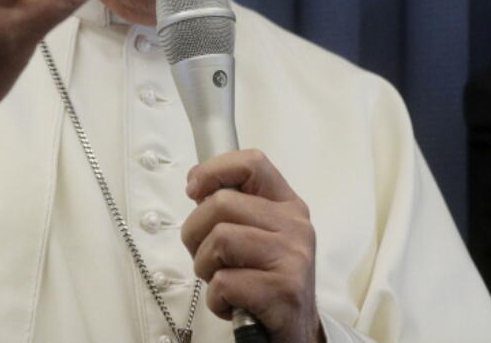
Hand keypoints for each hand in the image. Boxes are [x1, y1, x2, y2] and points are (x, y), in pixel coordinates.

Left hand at [181, 150, 323, 342]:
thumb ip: (235, 208)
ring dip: (205, 267)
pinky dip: (216, 298)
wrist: (296, 332)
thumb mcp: (260, 235)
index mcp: (288, 206)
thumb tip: (197, 185)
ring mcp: (292, 257)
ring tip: (222, 280)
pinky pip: (224, 281)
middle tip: (206, 256)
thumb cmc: (268, 281)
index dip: (213, 170)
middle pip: (221, 203)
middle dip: (196, 232)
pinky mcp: (283, 290)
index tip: (194, 190)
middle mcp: (295, 226)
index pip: (252, 163)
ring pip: (219, 239)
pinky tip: (232, 304)